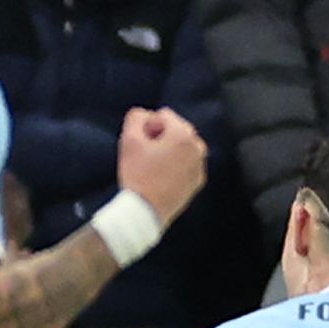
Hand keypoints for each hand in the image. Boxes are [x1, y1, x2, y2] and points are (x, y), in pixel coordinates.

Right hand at [115, 108, 207, 228]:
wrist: (144, 212)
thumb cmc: (137, 176)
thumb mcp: (129, 140)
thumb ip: (136, 117)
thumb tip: (144, 115)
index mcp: (184, 134)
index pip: (162, 115)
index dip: (147, 127)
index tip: (141, 145)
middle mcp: (198, 148)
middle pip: (174, 131)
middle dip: (159, 139)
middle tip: (145, 158)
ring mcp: (199, 166)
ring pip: (180, 148)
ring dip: (167, 152)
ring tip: (152, 169)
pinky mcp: (197, 182)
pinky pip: (185, 165)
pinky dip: (175, 168)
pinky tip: (160, 179)